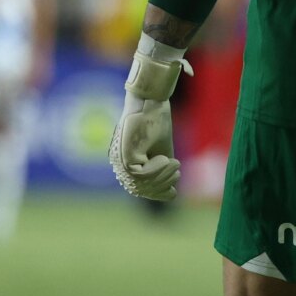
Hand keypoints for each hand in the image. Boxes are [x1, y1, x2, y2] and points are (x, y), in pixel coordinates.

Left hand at [108, 49, 191, 201]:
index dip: (156, 194)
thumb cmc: (157, 121)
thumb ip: (162, 170)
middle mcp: (119, 164)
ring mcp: (120, 159)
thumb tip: (170, 194)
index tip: (172, 191)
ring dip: (162, 177)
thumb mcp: (163, 150)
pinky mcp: (124, 154)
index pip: (138, 189)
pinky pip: (140, 174)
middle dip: (162, 185)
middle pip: (138, 189)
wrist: (151, 101)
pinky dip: (157, 169)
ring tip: (174, 163)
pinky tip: (166, 158)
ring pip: (139, 184)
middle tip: (176, 170)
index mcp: (127, 164)